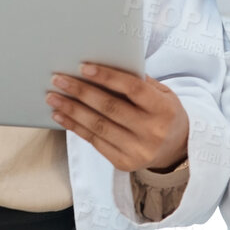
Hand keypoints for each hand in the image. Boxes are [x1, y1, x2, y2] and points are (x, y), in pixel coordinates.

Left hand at [46, 63, 188, 171]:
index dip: (108, 77)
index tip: (84, 67)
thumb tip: (104, 67)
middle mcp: (151, 131)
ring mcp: (137, 150)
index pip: (133, 89)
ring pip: (98, 127)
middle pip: (110, 108)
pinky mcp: (123, 163)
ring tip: (53, 97)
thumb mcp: (163, 94)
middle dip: (81, 92)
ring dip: (72, 110)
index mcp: (163, 109)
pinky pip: (94, 142)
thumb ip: (139, 81)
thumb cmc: (164, 113)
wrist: (176, 150)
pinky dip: (75, 127)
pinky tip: (61, 115)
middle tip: (59, 79)